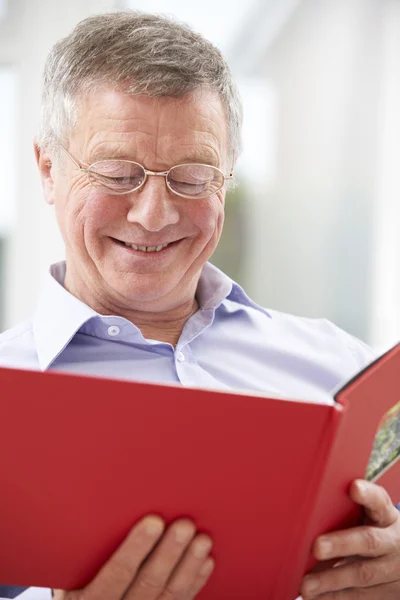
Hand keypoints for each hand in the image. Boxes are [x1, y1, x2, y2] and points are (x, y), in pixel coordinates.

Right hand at [53, 515, 213, 599]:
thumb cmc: (78, 581)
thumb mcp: (69, 573)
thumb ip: (82, 548)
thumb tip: (89, 501)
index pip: (115, 575)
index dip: (135, 548)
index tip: (154, 521)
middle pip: (147, 586)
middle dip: (168, 554)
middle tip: (185, 525)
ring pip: (168, 597)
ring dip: (188, 567)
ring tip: (202, 540)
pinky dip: (194, 583)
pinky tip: (205, 561)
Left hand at [300, 480, 399, 598]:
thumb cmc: (376, 531)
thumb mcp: (372, 516)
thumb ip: (348, 508)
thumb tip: (309, 503)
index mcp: (387, 516)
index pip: (379, 501)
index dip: (368, 495)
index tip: (354, 488)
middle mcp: (393, 542)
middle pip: (369, 542)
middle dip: (342, 545)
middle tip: (317, 547)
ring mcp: (393, 569)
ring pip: (363, 574)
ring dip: (332, 580)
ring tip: (307, 584)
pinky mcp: (387, 592)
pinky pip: (361, 597)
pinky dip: (335, 598)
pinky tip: (315, 597)